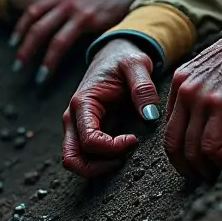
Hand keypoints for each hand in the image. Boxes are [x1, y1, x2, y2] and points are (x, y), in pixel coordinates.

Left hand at [11, 0, 139, 83]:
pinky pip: (61, 40)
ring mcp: (72, 8)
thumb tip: (56, 18)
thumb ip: (67, 3)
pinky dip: (51, 57)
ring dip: (32, 52)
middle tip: (17, 64)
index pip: (33, 10)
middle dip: (23, 45)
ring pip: (44, 32)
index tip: (14, 42)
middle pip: (35, 22)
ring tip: (31, 73)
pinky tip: (47, 69)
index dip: (21, 27)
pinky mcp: (84, 18)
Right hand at [61, 39, 160, 177]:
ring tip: (123, 155)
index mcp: (83, 102)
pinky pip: (84, 156)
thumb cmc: (124, 58)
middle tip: (124, 157)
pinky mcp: (83, 130)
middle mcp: (73, 117)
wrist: (114, 53)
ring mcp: (76, 125)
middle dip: (98, 167)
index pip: (89, 141)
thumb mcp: (137, 64)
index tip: (134, 139)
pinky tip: (121, 151)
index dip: (112, 148)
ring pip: (75, 161)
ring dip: (98, 167)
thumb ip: (143, 87)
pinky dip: (99, 162)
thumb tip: (150, 115)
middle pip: (72, 159)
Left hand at [163, 7, 221, 180]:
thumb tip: (207, 124)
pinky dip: (218, 159)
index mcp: (180, 82)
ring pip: (190, 149)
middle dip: (187, 167)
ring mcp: (200, 97)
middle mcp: (184, 89)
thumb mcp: (215, 72)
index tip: (197, 163)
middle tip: (205, 176)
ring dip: (205, 167)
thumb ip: (204, 93)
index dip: (180, 152)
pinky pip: (209, 146)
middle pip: (172, 143)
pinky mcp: (220, 105)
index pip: (169, 128)